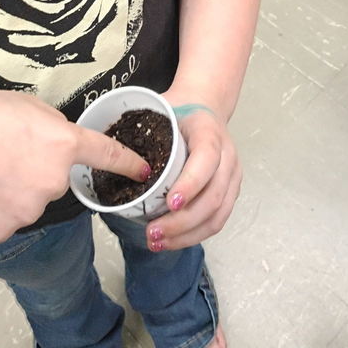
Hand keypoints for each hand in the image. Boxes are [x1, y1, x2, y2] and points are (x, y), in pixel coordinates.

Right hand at [0, 90, 148, 243]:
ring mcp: (28, 212)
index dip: (128, 165)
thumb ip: (53, 129)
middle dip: (37, 171)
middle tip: (2, 154)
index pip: (106, 156)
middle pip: (55, 182)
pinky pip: (7, 221)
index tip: (143, 173)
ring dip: (14, 191)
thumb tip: (58, 147)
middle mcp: (53, 183)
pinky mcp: (2, 232)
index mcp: (63, 145)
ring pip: (30, 203)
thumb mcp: (28, 106)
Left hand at [145, 104, 240, 251]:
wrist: (205, 105)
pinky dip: (194, 235)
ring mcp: (232, 176)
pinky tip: (172, 241)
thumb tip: (114, 155)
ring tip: (158, 242)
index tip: (169, 203)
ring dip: (188, 235)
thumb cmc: (179, 110)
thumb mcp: (162, 108)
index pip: (206, 160)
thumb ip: (145, 128)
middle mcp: (227, 156)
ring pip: (217, 215)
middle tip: (152, 231)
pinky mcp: (230, 192)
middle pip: (213, 196)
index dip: (190, 184)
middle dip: (183, 221)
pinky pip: (217, 220)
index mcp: (209, 132)